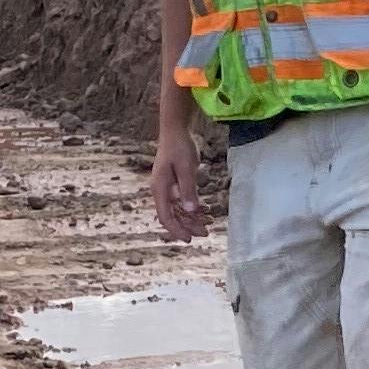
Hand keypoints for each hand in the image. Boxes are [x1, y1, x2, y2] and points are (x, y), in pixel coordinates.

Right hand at [149, 118, 207, 241]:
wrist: (175, 129)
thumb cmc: (179, 147)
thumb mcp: (186, 168)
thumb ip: (188, 190)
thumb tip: (190, 211)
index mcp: (160, 188)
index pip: (165, 216)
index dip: (177, 230)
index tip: (189, 239)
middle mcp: (161, 190)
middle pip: (172, 215)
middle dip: (188, 226)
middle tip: (205, 233)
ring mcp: (166, 187)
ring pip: (178, 209)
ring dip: (191, 218)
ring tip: (208, 224)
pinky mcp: (173, 183)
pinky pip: (181, 200)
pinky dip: (192, 207)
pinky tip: (205, 212)